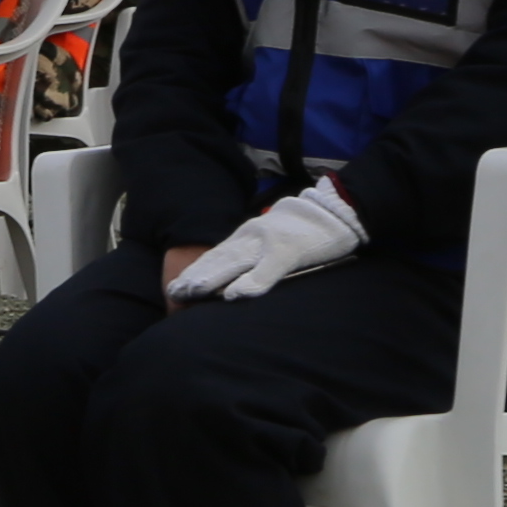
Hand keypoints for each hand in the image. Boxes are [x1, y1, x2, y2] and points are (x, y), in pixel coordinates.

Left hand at [167, 180, 366, 299]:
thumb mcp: (272, 239)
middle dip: (194, 277)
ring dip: (210, 280)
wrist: (333, 210)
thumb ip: (254, 255)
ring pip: (233, 263)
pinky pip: (266, 270)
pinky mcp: (288, 250)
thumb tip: (234, 279)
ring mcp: (268, 242)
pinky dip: (249, 284)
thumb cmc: (302, 229)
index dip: (194, 272)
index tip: (173, 289)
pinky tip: (234, 296)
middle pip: (217, 260)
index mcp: (247, 236)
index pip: (215, 256)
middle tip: (173, 294)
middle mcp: (251, 237)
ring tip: (191, 294)